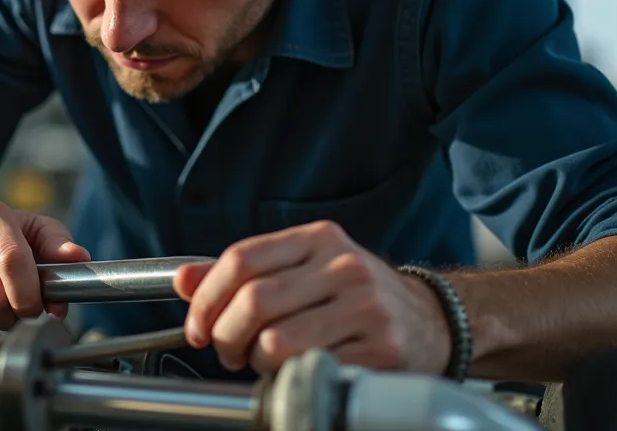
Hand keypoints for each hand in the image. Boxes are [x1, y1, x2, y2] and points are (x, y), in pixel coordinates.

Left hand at [174, 221, 450, 374]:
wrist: (433, 321)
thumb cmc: (357, 296)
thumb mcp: (304, 269)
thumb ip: (245, 273)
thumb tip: (183, 280)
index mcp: (319, 239)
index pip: (241, 259)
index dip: (206, 297)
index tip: (198, 325)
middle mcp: (344, 266)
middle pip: (254, 301)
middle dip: (225, 335)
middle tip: (227, 351)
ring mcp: (366, 307)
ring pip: (277, 341)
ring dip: (256, 362)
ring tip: (263, 362)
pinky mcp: (381, 349)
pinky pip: (310, 368)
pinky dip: (290, 377)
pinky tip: (296, 371)